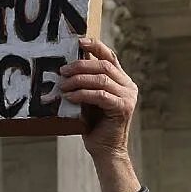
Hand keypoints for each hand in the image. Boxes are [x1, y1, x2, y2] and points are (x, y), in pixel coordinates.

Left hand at [60, 38, 141, 191]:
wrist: (105, 150)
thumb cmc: (93, 126)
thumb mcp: (88, 101)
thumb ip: (85, 85)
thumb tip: (65, 69)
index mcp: (122, 81)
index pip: (110, 57)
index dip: (95, 46)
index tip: (79, 41)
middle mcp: (128, 86)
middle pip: (104, 65)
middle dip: (81, 65)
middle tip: (62, 70)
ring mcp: (128, 96)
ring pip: (101, 79)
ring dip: (79, 80)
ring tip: (62, 84)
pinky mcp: (122, 108)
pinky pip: (100, 95)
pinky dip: (82, 94)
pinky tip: (70, 96)